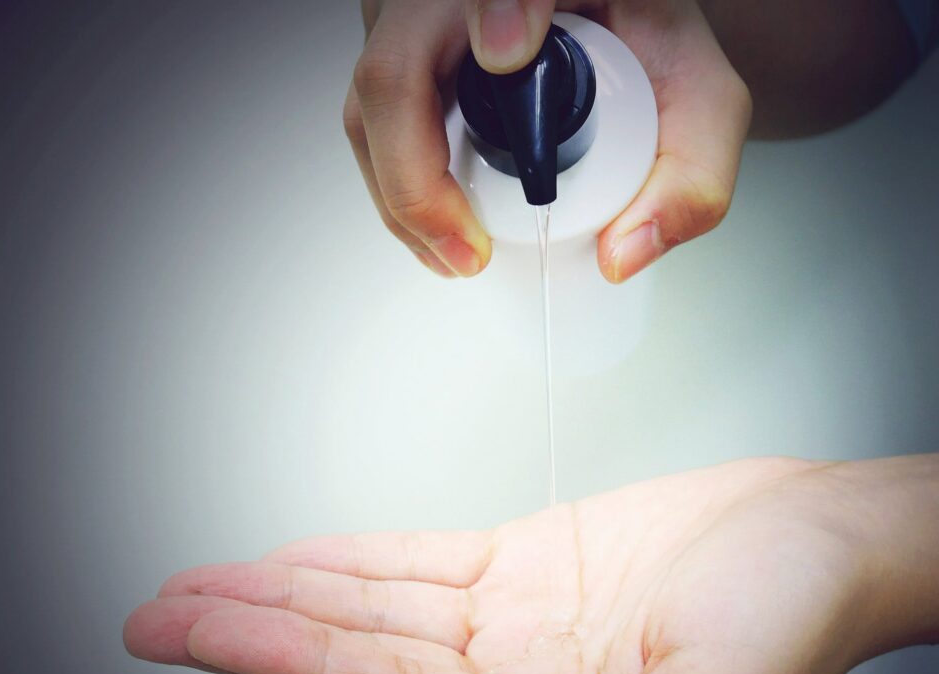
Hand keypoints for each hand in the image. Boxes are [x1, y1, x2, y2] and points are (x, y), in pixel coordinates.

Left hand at [124, 456, 938, 673]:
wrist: (827, 536)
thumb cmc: (793, 614)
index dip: (282, 662)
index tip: (197, 635)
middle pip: (354, 653)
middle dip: (251, 632)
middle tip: (160, 614)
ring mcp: (512, 621)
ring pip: (371, 607)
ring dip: (287, 595)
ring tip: (203, 588)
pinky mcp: (526, 565)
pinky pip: (417, 564)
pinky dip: (353, 561)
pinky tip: (303, 562)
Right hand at [343, 0, 750, 281]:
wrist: (619, 26)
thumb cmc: (646, 45)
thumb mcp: (698, 100)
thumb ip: (693, 176)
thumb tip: (621, 255)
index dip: (496, 7)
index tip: (511, 54)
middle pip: (394, 70)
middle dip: (416, 180)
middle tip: (466, 252)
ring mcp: (413, 17)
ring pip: (369, 103)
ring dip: (400, 195)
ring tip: (453, 253)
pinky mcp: (395, 49)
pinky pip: (371, 118)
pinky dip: (397, 182)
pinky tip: (436, 224)